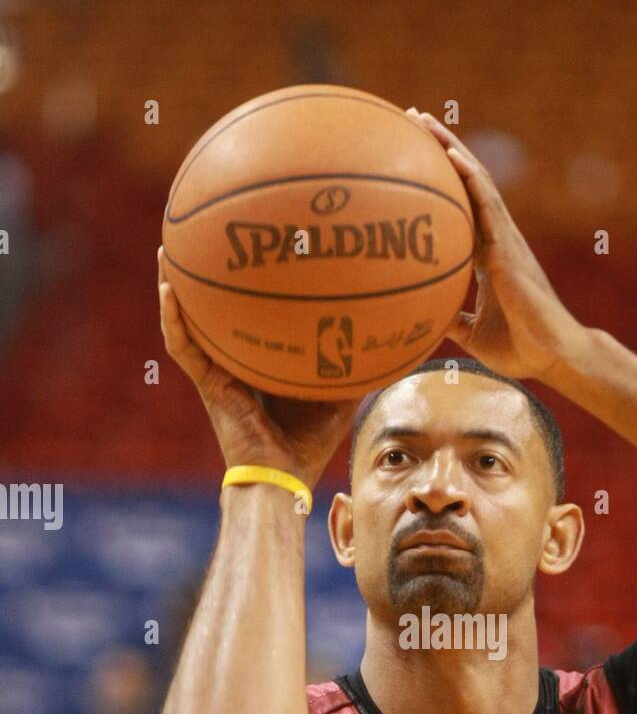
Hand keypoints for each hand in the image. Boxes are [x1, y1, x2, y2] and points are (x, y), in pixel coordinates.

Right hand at [157, 246, 358, 485]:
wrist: (282, 475)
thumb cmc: (308, 444)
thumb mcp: (339, 396)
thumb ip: (357, 366)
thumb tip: (393, 340)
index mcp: (258, 365)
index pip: (249, 321)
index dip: (246, 291)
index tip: (251, 253)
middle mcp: (231, 365)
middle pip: (213, 315)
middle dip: (204, 279)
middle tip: (201, 238)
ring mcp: (214, 374)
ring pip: (187, 323)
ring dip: (174, 288)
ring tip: (166, 251)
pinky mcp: (206, 384)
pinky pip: (183, 345)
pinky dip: (172, 318)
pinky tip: (168, 287)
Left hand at [406, 109, 590, 383]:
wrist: (552, 356)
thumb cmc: (520, 348)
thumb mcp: (472, 334)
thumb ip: (451, 319)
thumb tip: (424, 319)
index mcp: (489, 256)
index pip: (462, 208)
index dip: (442, 180)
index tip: (415, 155)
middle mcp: (497, 239)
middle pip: (467, 184)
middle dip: (443, 150)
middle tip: (414, 120)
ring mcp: (505, 240)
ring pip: (476, 184)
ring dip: (452, 151)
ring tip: (425, 122)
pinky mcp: (510, 248)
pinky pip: (488, 206)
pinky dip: (471, 179)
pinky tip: (452, 157)